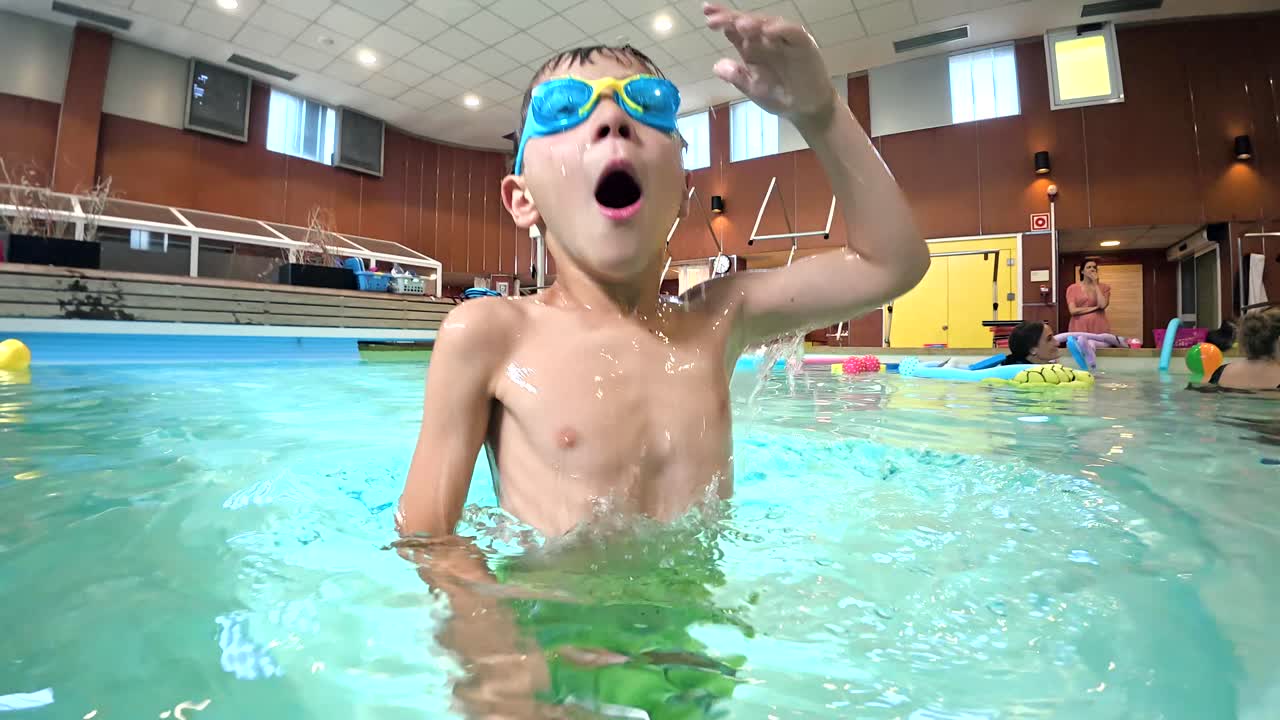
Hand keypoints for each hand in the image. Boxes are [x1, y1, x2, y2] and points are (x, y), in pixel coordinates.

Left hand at [704, 3, 835, 123]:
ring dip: (754, 23)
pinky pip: (792, 33)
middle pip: (748, 23)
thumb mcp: (753, 89)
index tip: (707, 16)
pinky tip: (768, 30)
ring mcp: (784, 40)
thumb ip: (737, 77)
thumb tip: (717, 66)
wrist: (805, 108)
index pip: (734, 30)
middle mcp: (765, 39)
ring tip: (740, 25)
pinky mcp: (802, 44)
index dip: (722, 20)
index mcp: (750, 48)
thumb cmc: (779, 95)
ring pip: (768, 24)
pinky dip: (782, 30)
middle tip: (716, 20)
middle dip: (732, 19)